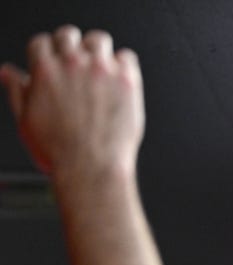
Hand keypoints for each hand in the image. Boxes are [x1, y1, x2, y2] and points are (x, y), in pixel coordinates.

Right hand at [0, 26, 143, 177]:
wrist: (92, 168)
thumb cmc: (60, 151)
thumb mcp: (26, 120)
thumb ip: (17, 90)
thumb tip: (8, 73)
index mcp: (44, 70)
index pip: (41, 42)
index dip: (47, 53)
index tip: (54, 62)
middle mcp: (72, 64)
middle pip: (69, 35)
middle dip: (70, 46)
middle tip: (77, 64)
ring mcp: (101, 70)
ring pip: (98, 39)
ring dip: (97, 50)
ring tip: (99, 68)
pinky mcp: (127, 81)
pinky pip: (127, 57)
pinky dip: (123, 64)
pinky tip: (119, 80)